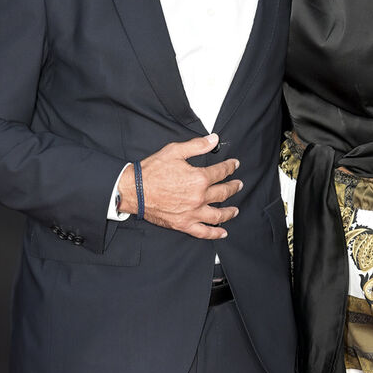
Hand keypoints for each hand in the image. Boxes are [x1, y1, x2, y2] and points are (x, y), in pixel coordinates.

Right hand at [118, 133, 241, 238]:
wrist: (134, 191)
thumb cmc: (151, 171)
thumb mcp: (174, 151)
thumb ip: (197, 146)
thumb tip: (214, 139)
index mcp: (199, 178)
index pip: (221, 172)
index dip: (230, 167)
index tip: (234, 165)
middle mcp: (199, 197)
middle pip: (223, 193)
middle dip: (233, 187)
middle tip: (238, 185)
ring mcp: (192, 213)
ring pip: (218, 214)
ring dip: (230, 212)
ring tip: (235, 209)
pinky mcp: (184, 224)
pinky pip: (203, 232)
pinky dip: (215, 233)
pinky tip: (223, 232)